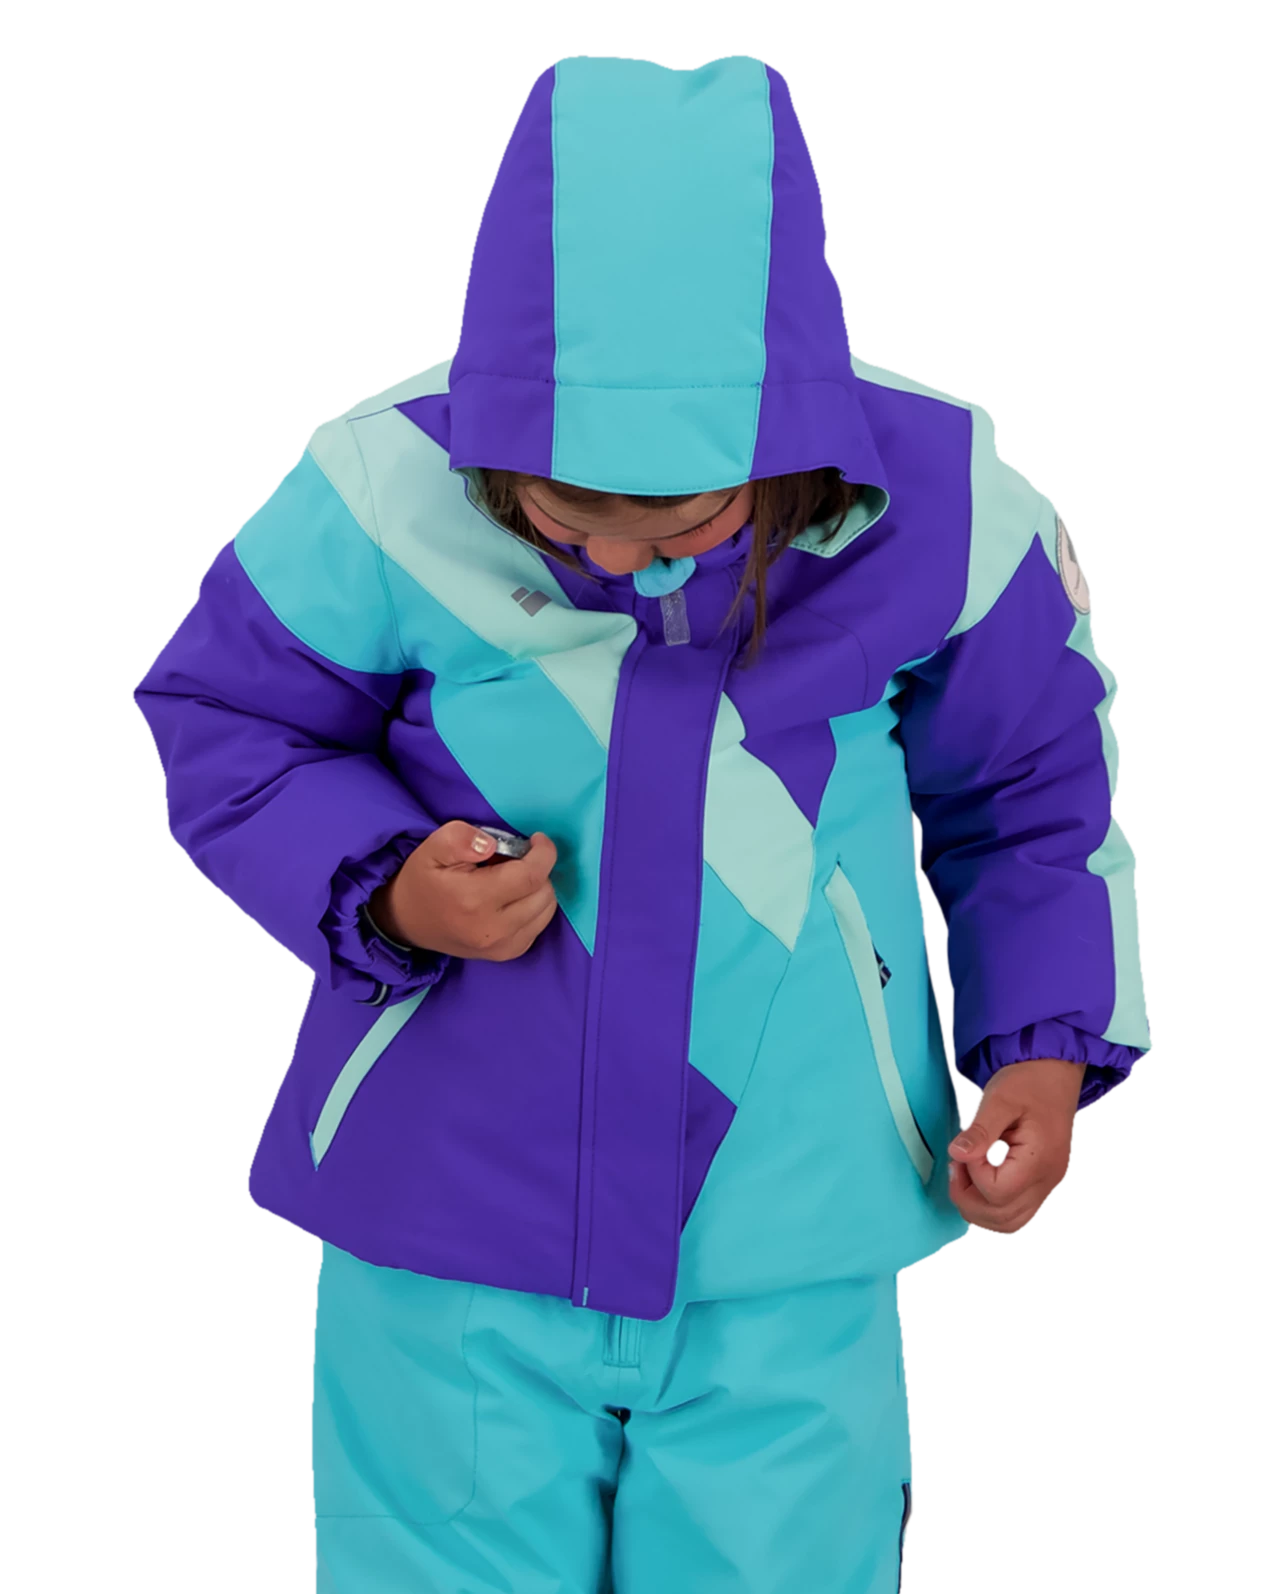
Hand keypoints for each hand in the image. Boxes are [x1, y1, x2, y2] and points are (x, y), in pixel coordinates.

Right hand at [369, 822, 558, 961]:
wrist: (405, 922)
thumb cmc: (422, 881)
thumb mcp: (431, 848)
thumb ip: (459, 838)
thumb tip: (492, 844)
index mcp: (475, 900)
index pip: (531, 875)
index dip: (543, 853)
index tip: (536, 839)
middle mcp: (494, 929)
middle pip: (544, 892)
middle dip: (537, 868)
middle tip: (514, 858)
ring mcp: (502, 947)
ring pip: (546, 909)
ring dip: (538, 888)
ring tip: (512, 878)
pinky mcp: (506, 954)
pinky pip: (538, 925)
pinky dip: (534, 907)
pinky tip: (512, 898)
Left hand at [947, 1058, 1083, 1233]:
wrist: (1054, 1072)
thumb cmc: (1029, 1082)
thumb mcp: (999, 1099)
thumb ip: (980, 1130)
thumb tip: (957, 1154)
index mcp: (1040, 1159)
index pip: (998, 1192)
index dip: (972, 1176)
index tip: (963, 1150)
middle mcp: (1048, 1179)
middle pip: (1004, 1217)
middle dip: (969, 1199)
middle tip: (956, 1168)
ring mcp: (1047, 1184)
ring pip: (1010, 1222)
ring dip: (979, 1208)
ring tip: (965, 1175)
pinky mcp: (1042, 1182)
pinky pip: (1017, 1211)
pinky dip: (992, 1206)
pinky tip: (979, 1179)